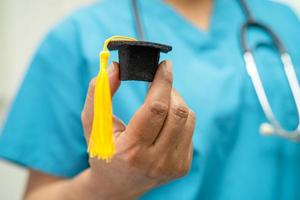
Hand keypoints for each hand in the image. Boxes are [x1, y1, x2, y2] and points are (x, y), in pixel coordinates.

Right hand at [80, 61, 195, 199]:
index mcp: (131, 150)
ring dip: (176, 102)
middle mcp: (155, 161)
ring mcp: (172, 166)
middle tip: (159, 83)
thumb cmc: (102, 151)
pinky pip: (190, 130)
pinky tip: (164, 124)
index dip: (163, 82)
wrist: (116, 186)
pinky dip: (179, 119)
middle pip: (177, 112)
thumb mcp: (92, 123)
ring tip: (160, 104)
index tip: (164, 66)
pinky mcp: (182, 167)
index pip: (156, 108)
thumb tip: (115, 67)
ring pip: (188, 118)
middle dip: (170, 90)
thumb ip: (98, 93)